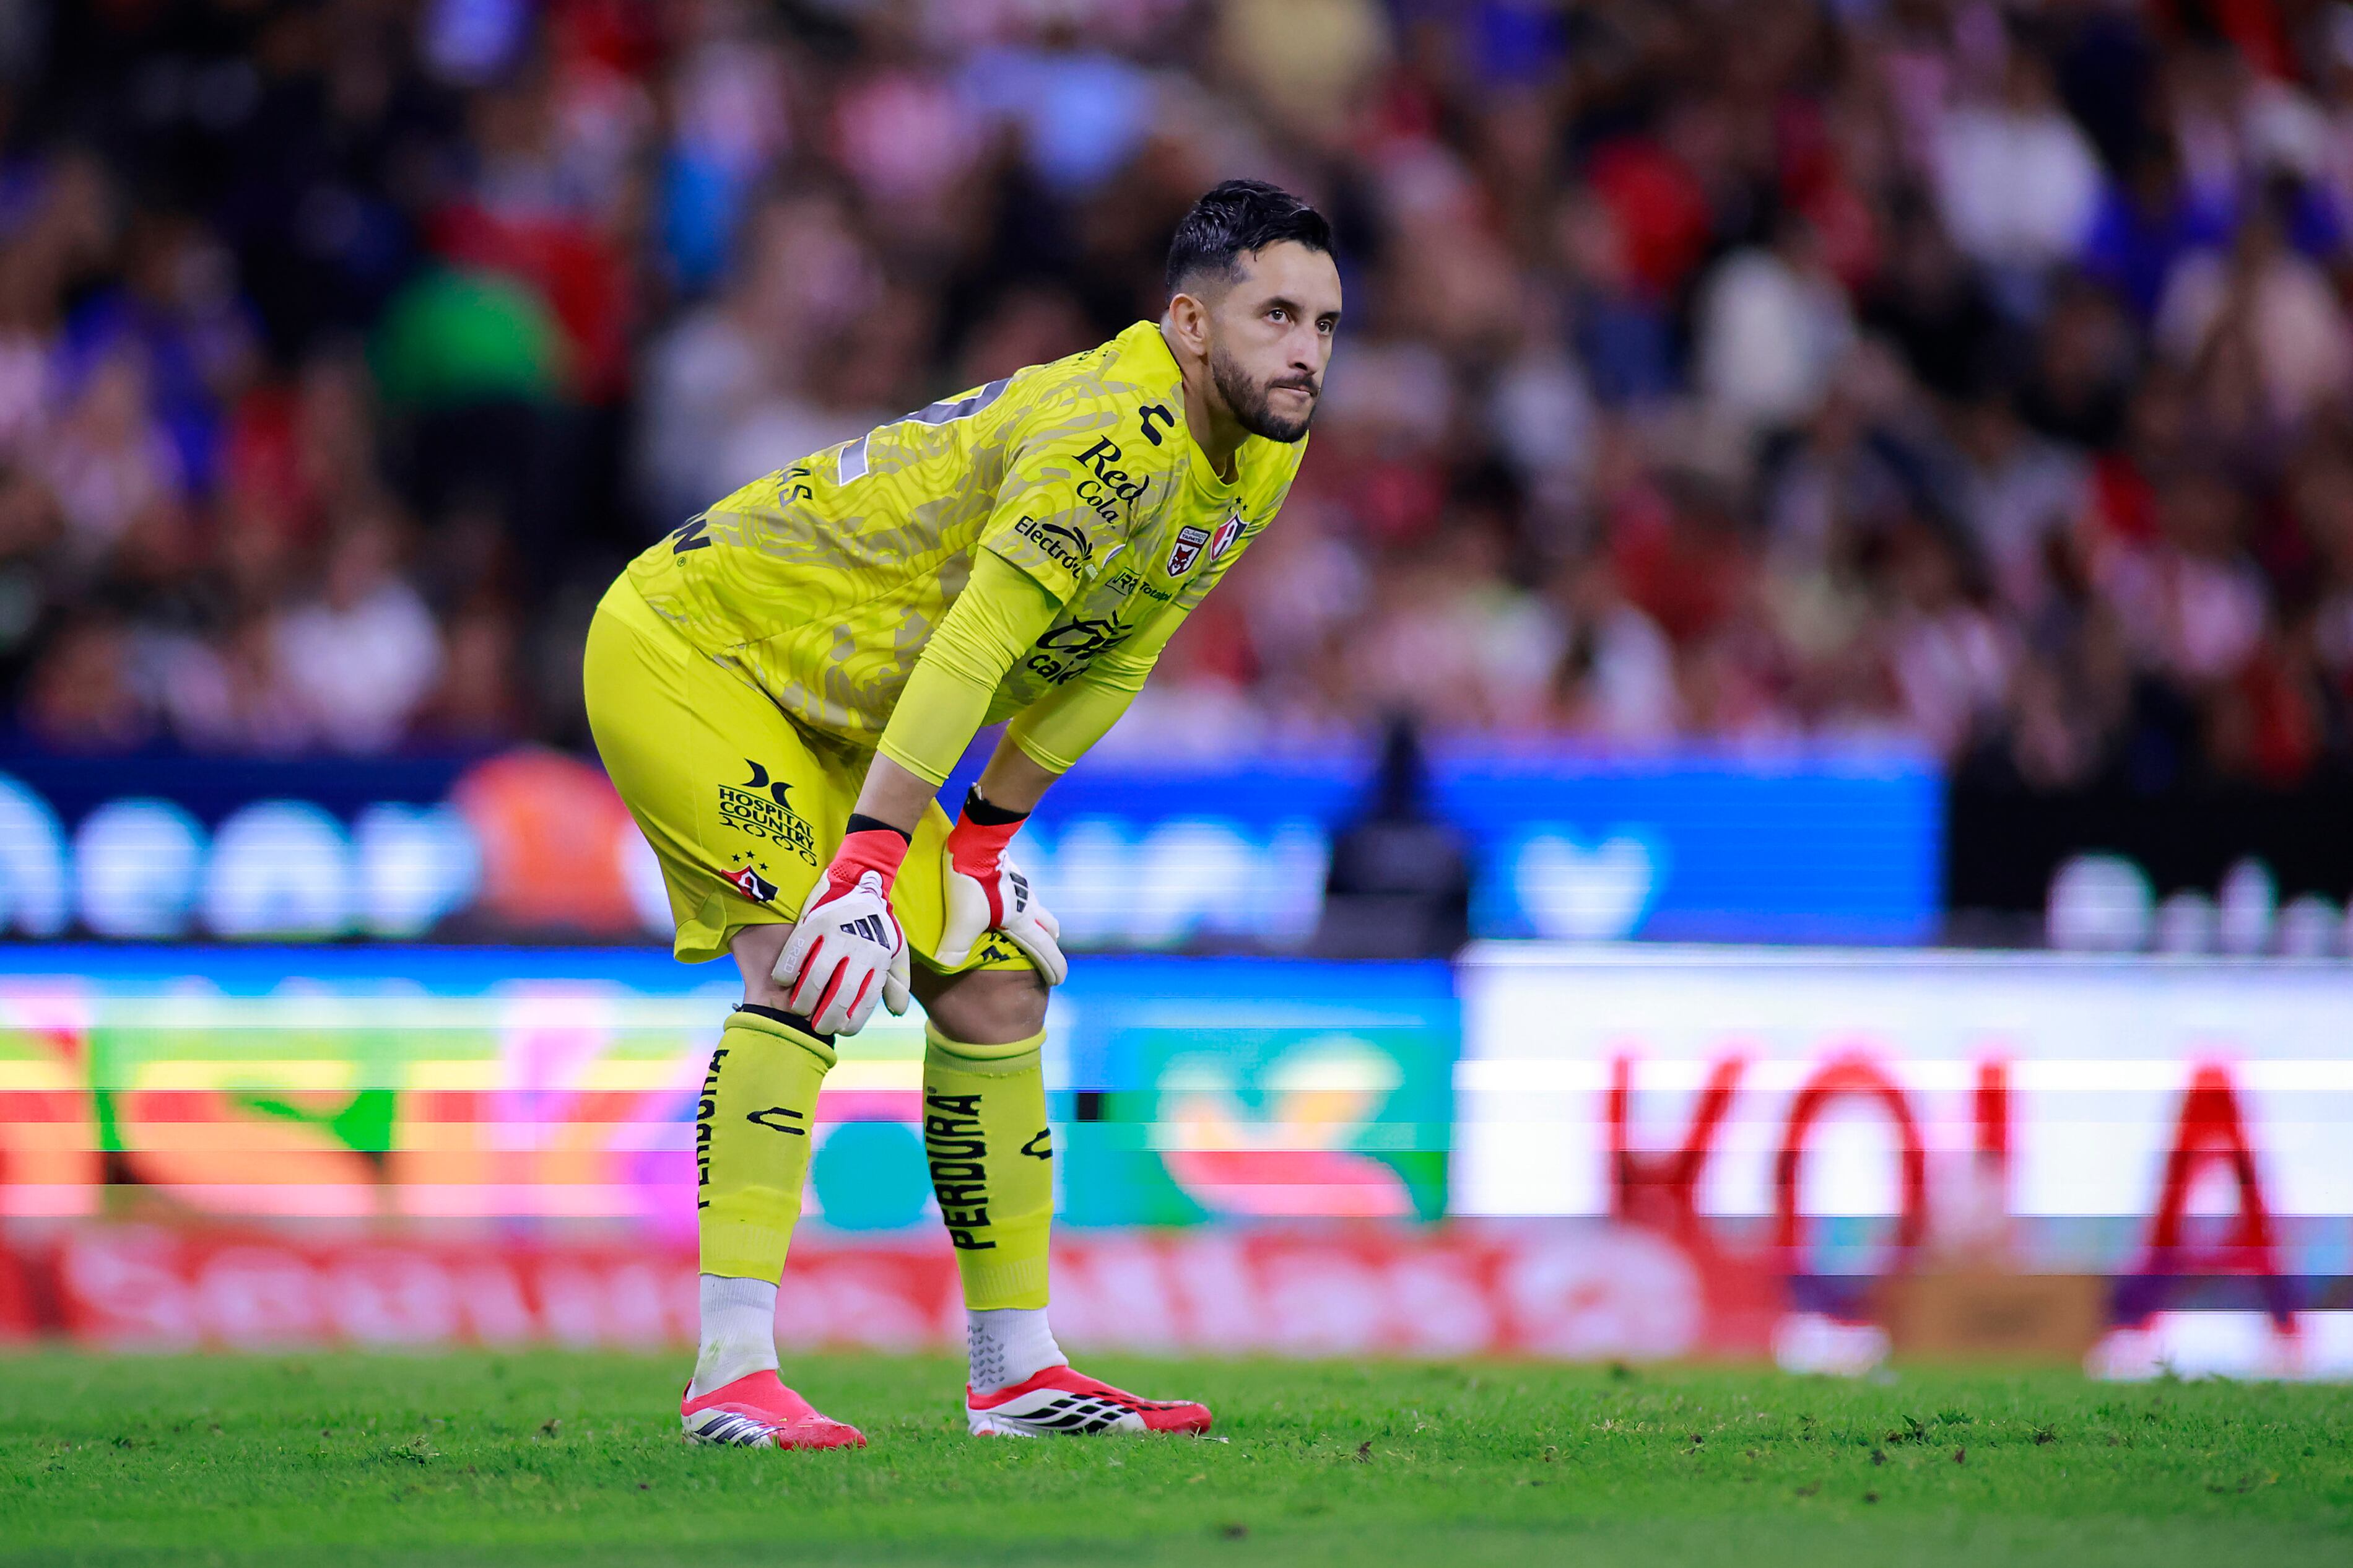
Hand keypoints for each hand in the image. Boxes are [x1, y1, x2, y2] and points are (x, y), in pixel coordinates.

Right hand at [773, 830, 912, 1034]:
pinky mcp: (816, 921)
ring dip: (803, 999)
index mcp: (878, 959)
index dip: (850, 1022)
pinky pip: (797, 951)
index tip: (838, 1030)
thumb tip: (896, 1011)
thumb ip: (895, 982)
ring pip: (816, 976)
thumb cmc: (879, 923)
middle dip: (825, 1018)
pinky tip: (783, 981)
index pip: (864, 1000)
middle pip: (840, 994)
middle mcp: (860, 949)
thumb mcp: (896, 950)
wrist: (863, 879)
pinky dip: (787, 970)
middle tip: (814, 1025)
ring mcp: (836, 935)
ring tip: (796, 1008)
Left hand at [934, 793, 1067, 984]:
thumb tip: (946, 968)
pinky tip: (1006, 903)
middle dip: (1050, 945)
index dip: (1054, 967)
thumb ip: (955, 947)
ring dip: (1039, 923)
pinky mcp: (1013, 873)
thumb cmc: (972, 882)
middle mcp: (1028, 905)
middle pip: (1050, 929)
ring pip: (1039, 909)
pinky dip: (1024, 906)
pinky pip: (1026, 895)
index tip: (1059, 980)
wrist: (976, 841)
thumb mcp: (962, 919)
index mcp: (1021, 921)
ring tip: (1028, 931)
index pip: (1045, 950)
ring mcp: (1023, 887)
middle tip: (1046, 956)